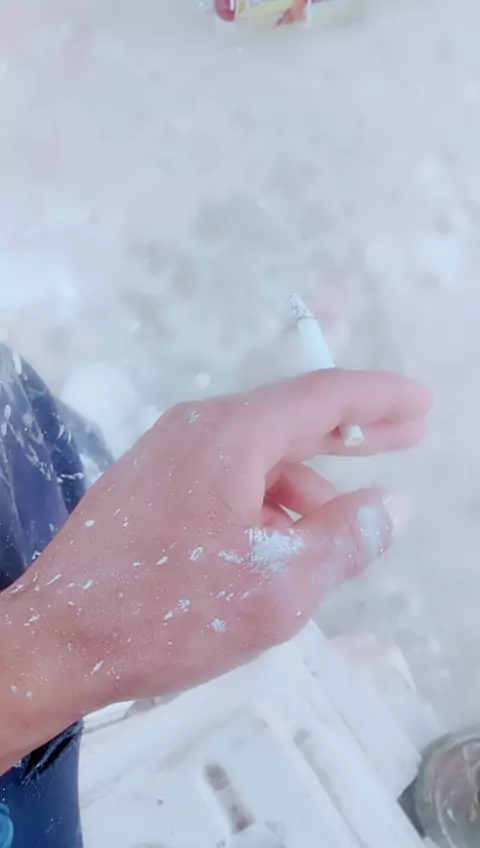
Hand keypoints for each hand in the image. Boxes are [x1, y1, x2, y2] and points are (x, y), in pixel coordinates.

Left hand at [12, 370, 430, 710]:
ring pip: (258, 457)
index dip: (378, 399)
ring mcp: (167, 455)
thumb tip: (392, 505)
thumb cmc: (168, 612)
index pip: (322, 397)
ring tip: (340, 530)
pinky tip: (279, 542)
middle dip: (353, 432)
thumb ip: (345, 538)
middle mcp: (198, 429)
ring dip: (306, 485)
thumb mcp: (279, 585)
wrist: (57, 640)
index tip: (419, 403)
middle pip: (292, 419)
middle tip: (407, 434)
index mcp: (231, 434)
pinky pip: (227, 478)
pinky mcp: (150, 485)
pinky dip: (266, 502)